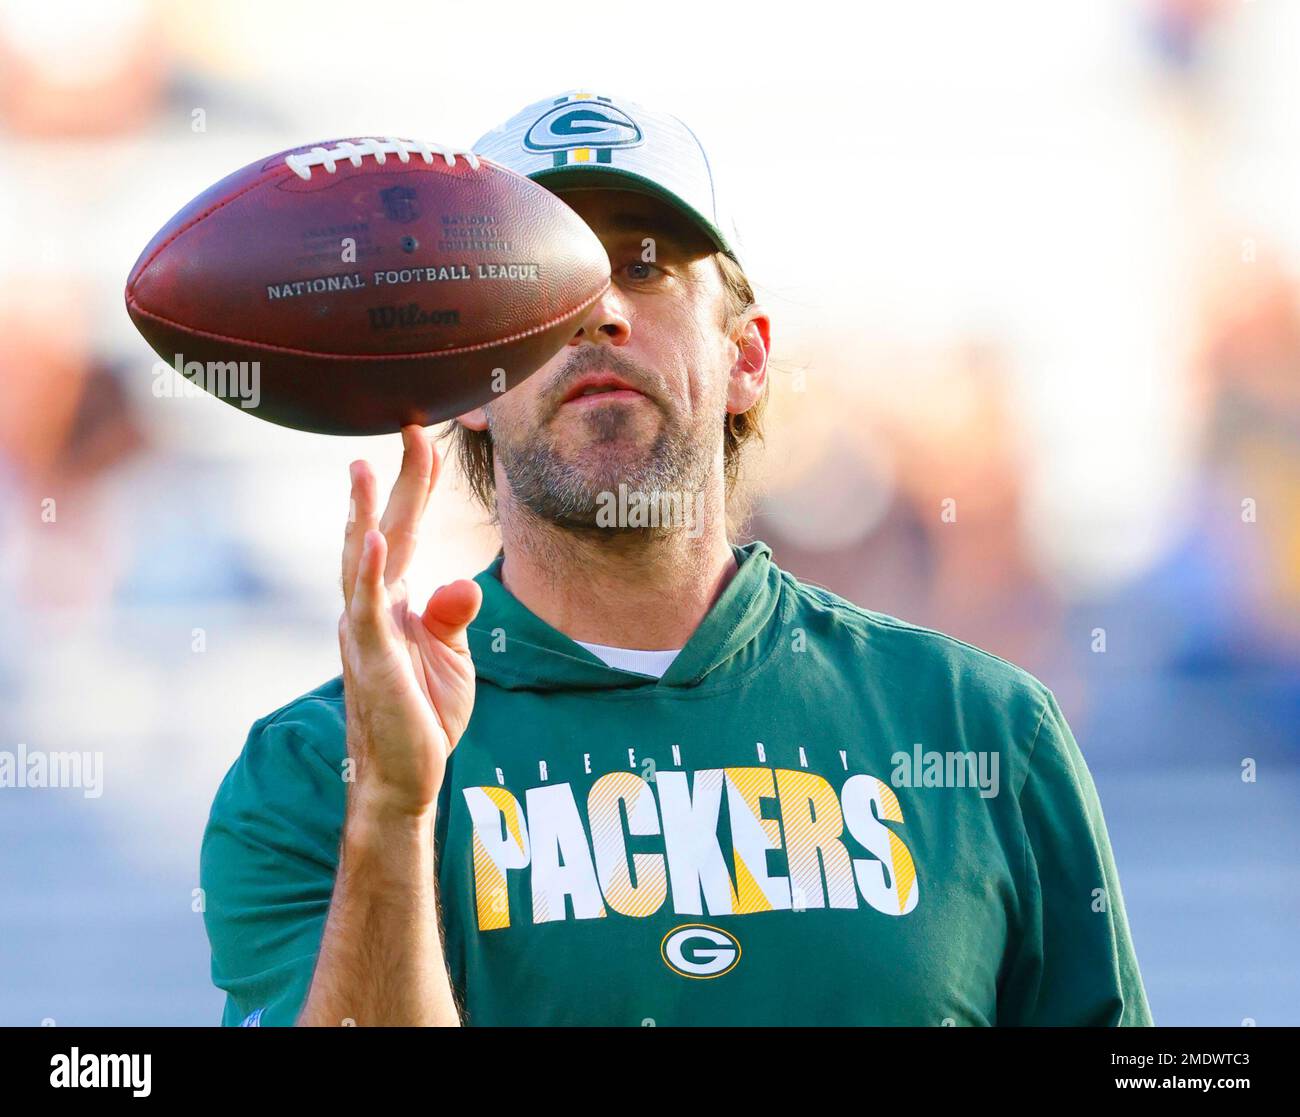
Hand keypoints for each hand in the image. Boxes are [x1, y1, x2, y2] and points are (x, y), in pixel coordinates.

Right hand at [339, 425, 481, 817]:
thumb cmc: (424, 715)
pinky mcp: (369, 660)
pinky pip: (365, 610)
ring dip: (363, 514)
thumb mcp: (452, 658)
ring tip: (364, 467)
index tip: (424, 439)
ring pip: (360, 562)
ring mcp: (364, 632)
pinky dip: (368, 574)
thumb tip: (460, 583)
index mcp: (394, 602)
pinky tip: (373, 540)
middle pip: (382, 532)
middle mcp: (372, 608)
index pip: (405, 531)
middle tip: (407, 428)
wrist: (404, 775)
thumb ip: (454, 615)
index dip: (415, 486)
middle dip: (395, 482)